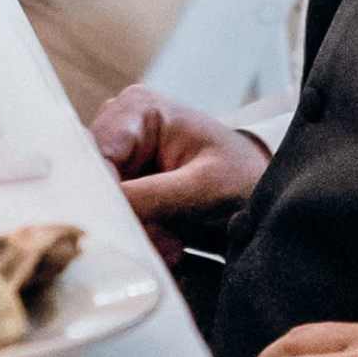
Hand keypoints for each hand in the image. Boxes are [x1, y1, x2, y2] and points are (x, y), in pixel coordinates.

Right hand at [88, 85, 268, 260]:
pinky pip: (117, 218)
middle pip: (96, 184)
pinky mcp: (126, 185)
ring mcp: (121, 157)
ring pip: (103, 207)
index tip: (132, 233)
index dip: (107, 199)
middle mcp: (119, 127)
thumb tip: (105, 213)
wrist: (261, 187)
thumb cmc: (242, 175)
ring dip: (136, 234)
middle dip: (127, 221)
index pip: (96, 158)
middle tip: (165, 246)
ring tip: (174, 247)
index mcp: (138, 108)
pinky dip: (141, 238)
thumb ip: (152, 197)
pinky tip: (170, 247)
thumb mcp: (203, 187)